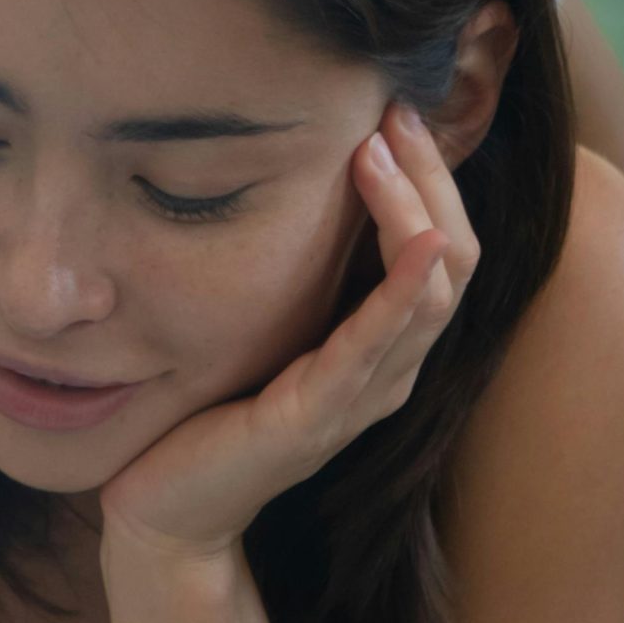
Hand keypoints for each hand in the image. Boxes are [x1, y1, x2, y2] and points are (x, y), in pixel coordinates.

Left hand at [98, 103, 477, 564]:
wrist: (167, 514)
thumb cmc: (210, 420)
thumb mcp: (267, 332)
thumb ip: (302, 280)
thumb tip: (301, 185)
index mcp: (381, 350)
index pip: (445, 249)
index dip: (432, 177)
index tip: (392, 112)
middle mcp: (387, 374)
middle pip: (455, 258)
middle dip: (433, 176)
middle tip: (394, 108)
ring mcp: (358, 399)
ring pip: (433, 291)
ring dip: (418, 208)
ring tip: (385, 144)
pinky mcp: (314, 418)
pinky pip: (376, 345)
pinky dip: (407, 289)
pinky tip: (422, 240)